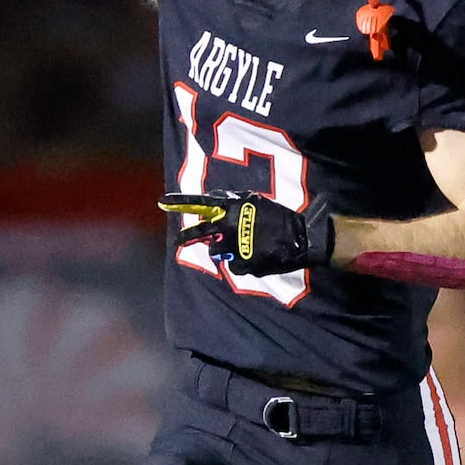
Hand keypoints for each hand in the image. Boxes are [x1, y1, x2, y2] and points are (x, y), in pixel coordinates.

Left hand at [159, 191, 333, 276]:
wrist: (301, 238)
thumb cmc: (280, 217)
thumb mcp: (256, 201)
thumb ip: (234, 201)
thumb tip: (216, 199)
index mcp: (234, 207)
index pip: (202, 202)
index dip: (181, 201)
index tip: (163, 202)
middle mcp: (230, 225)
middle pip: (201, 231)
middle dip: (187, 236)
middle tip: (177, 241)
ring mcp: (235, 245)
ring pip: (217, 252)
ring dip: (224, 250)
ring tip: (244, 247)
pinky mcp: (242, 262)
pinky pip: (234, 265)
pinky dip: (242, 262)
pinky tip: (256, 257)